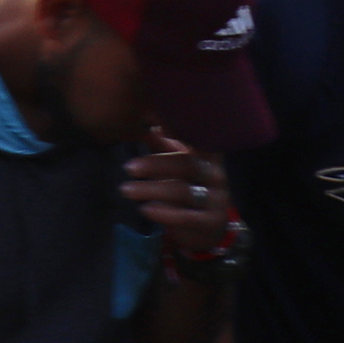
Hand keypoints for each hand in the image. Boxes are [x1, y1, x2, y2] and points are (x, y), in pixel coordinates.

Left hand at [125, 131, 232, 257]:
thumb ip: (160, 141)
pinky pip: (187, 217)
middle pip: (186, 164)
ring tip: (126, 190)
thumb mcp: (175, 160)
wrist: (207, 226)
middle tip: (128, 167)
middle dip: (155, 164)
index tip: (149, 126)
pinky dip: (165, 213)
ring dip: (152, 189)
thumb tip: (140, 116)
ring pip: (183, 191)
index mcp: (207, 153)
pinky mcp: (212, 222)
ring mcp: (217, 199)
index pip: (195, 138)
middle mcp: (216, 174)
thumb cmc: (186, 184)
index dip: (175, 131)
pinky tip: (145, 209)